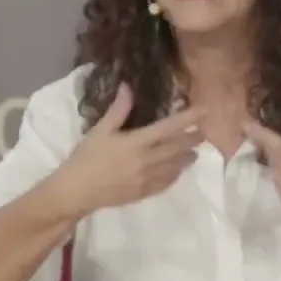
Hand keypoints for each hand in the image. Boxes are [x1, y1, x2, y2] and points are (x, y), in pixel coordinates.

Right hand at [58, 83, 205, 214]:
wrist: (77, 191)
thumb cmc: (86, 157)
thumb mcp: (100, 130)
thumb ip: (118, 110)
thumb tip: (128, 87)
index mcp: (137, 142)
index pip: (170, 128)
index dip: (188, 119)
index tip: (204, 111)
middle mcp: (147, 160)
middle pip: (178, 148)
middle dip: (193, 140)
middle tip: (204, 133)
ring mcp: (148, 178)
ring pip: (175, 167)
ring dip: (187, 158)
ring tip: (195, 152)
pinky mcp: (144, 193)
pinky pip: (166, 183)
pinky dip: (175, 175)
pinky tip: (177, 171)